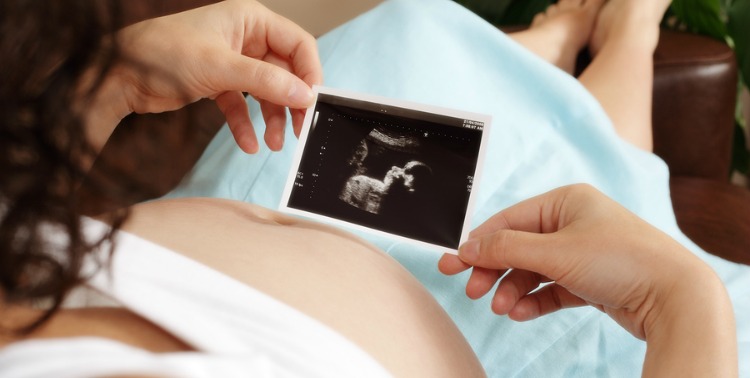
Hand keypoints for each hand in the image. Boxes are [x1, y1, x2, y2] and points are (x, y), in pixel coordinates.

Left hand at [108, 0, 321, 152]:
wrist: (118, 74)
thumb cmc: (162, 54)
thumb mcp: (220, 67)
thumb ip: (266, 81)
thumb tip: (304, 95)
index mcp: (250, 19)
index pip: (297, 44)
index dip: (310, 73)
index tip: (314, 103)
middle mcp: (245, 37)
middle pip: (284, 71)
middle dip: (291, 102)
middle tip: (301, 129)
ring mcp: (232, 61)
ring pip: (266, 91)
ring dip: (272, 118)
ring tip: (274, 144)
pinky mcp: (218, 82)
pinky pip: (242, 104)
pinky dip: (247, 124)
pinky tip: (249, 143)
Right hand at [438, 184, 722, 340]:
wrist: (674, 296)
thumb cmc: (621, 260)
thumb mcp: (555, 251)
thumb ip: (506, 248)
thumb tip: (467, 246)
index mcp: (566, 201)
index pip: (510, 219)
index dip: (480, 242)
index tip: (454, 263)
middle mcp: (573, 223)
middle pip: (518, 246)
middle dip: (494, 270)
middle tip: (471, 290)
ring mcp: (582, 252)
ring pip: (533, 270)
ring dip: (513, 289)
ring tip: (501, 308)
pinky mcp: (590, 280)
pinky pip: (551, 288)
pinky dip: (533, 300)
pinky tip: (520, 312)